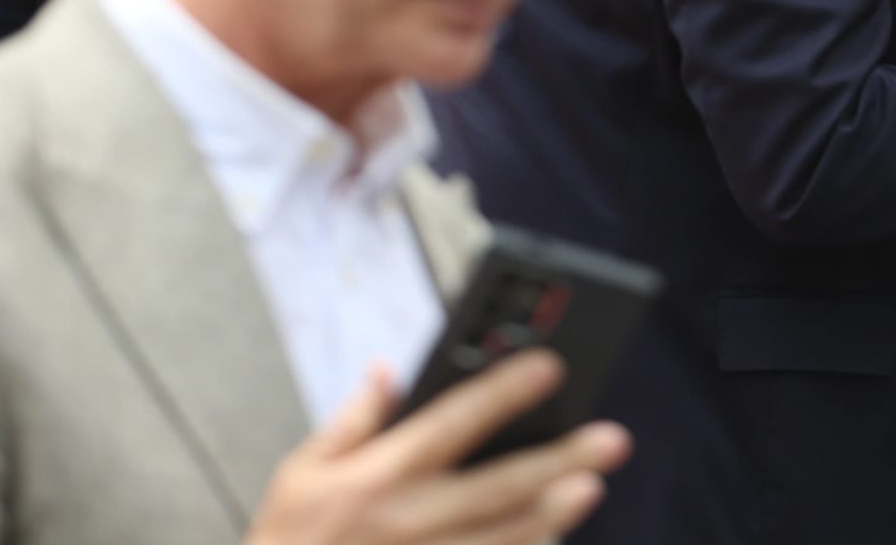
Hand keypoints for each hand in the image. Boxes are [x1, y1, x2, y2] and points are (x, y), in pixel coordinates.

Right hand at [245, 349, 631, 544]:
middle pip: (498, 486)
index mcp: (380, 476)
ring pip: (501, 540)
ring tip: (589, 490)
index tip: (549, 367)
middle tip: (611, 439)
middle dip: (559, 460)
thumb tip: (385, 371)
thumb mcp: (300, 473)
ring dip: (550, 516)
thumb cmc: (284, 542)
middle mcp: (408, 520)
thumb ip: (351, 420)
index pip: (454, 422)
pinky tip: (551, 544)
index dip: (505, 391)